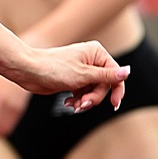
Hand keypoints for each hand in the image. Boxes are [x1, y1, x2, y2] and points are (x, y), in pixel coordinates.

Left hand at [3, 41, 128, 113]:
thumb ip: (107, 76)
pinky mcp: (73, 80)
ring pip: (94, 91)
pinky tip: (69, 102)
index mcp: (96, 53)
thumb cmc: (54, 69)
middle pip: (104, 85)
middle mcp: (91, 60)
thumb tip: (128, 72)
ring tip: (74, 105)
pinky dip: (78, 100)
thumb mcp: (83, 75)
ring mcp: (82, 70)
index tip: (114, 105)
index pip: (115, 74)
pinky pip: (84, 93)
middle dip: (95, 97)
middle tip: (83, 105)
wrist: (29, 71)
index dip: (117, 90)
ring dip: (86, 101)